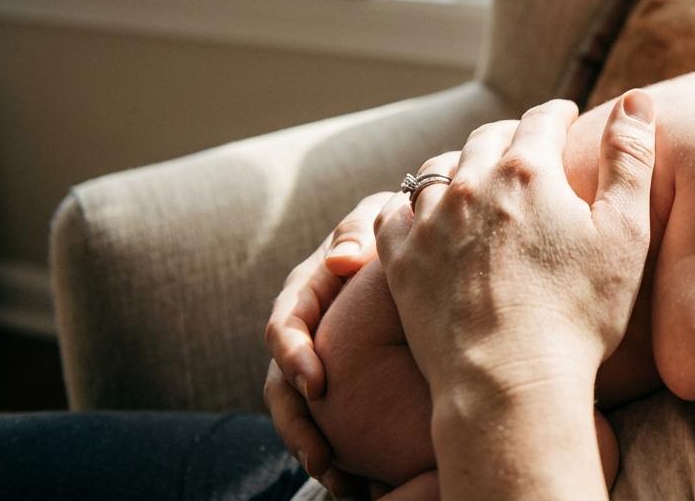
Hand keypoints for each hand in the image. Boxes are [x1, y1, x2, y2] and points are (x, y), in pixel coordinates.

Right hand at [263, 191, 386, 497]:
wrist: (412, 240)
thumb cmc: (390, 226)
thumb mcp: (373, 220)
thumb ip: (355, 232)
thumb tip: (340, 260)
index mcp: (304, 292)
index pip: (283, 327)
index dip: (294, 356)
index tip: (317, 386)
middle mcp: (304, 331)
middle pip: (281, 384)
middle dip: (298, 425)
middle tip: (321, 459)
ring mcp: (318, 357)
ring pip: (300, 411)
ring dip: (315, 448)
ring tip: (339, 482)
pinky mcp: (339, 380)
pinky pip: (331, 420)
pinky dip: (341, 449)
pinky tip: (363, 480)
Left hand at [374, 93, 656, 497]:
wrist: (509, 381)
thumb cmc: (577, 312)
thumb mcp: (624, 232)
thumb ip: (629, 158)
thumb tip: (637, 98)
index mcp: (528, 170)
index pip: (542, 118)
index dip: (559, 113)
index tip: (567, 114)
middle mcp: (470, 183)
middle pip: (488, 138)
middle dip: (511, 135)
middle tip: (526, 144)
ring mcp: (428, 221)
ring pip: (437, 168)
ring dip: (460, 165)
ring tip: (476, 177)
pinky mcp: (399, 260)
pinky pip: (395, 211)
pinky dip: (413, 206)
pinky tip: (427, 217)